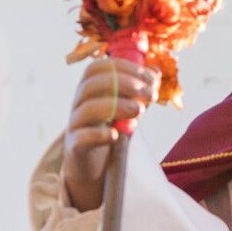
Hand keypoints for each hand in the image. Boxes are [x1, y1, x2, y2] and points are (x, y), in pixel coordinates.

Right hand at [60, 56, 157, 211]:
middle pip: (93, 84)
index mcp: (91, 87)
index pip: (101, 67)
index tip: (151, 78)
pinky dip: (99, 135)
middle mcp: (79, 102)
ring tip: (139, 111)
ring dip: (116, 106)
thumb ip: (141, 90)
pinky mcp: (75, 146)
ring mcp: (75, 124)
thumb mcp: (128, 106)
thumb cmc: (110, 127)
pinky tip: (115, 135)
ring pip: (88, 109)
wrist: (92, 162)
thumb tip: (156, 71)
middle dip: (125, 84)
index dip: (126, 68)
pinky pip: (82, 137)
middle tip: (150, 94)